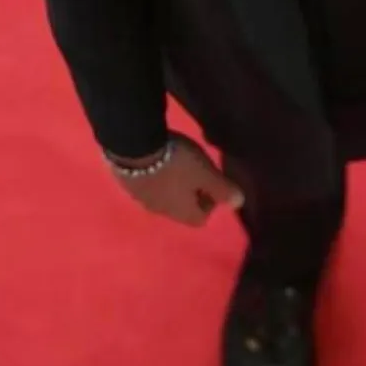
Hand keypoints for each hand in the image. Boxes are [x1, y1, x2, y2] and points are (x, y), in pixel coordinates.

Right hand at [107, 132, 243, 226]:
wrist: (132, 146)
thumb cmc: (177, 162)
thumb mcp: (206, 173)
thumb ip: (222, 188)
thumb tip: (239, 203)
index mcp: (180, 212)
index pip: (200, 218)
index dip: (210, 203)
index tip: (213, 183)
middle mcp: (159, 211)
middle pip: (180, 209)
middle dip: (191, 193)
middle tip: (197, 171)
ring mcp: (140, 198)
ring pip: (162, 197)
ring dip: (172, 185)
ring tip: (177, 162)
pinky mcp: (126, 183)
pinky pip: (147, 185)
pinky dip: (155, 176)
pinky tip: (157, 158)